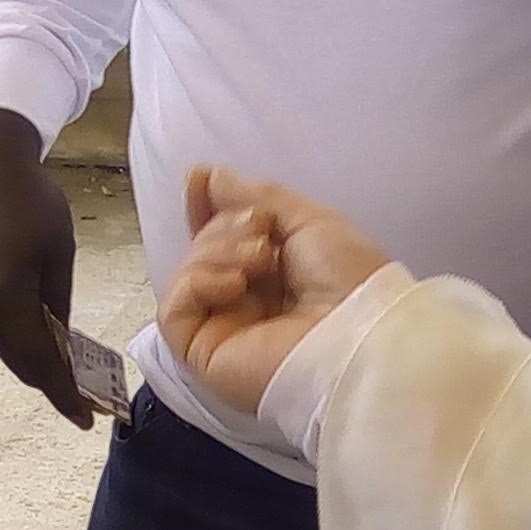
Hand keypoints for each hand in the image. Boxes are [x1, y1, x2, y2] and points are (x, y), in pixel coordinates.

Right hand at [0, 107, 91, 428]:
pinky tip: (51, 348)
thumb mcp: (58, 253)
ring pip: (11, 350)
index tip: (89, 420)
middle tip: (90, 405)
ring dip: (40, 366)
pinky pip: (2, 333)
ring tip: (76, 381)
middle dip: (55, 386)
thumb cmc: (29, 201)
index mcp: (4, 304)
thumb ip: (58, 303)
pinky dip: (26, 345)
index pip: (39, 364)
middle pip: (22, 364)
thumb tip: (63, 343)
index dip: (65, 395)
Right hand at [154, 167, 389, 424]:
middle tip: (260, 231)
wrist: (356, 338)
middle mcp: (246, 302)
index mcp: (275, 275)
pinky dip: (198, 283)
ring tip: (259, 259)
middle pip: (202, 249)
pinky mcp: (202, 354)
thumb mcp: (308, 221)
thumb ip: (255, 197)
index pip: (223, 239)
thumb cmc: (346, 280)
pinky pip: (174, 309)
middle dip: (223, 227)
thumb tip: (208, 175)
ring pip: (187, 274)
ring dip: (216, 250)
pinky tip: (234, 284)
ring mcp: (222, 330)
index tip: (199, 179)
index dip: (208, 208)